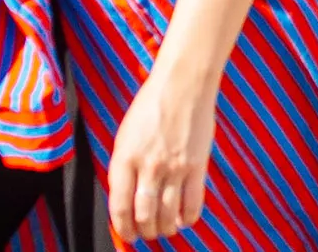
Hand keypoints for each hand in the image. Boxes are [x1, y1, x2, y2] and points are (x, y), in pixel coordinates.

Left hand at [107, 68, 216, 243]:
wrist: (183, 84)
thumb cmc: (151, 105)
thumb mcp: (125, 136)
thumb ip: (124, 167)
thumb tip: (126, 197)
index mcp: (125, 159)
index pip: (120, 207)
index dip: (123, 227)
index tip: (128, 234)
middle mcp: (148, 166)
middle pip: (144, 214)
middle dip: (145, 231)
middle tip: (146, 233)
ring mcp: (175, 167)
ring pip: (167, 214)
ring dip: (165, 228)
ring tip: (165, 229)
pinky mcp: (197, 164)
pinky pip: (193, 201)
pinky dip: (189, 217)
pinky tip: (185, 220)